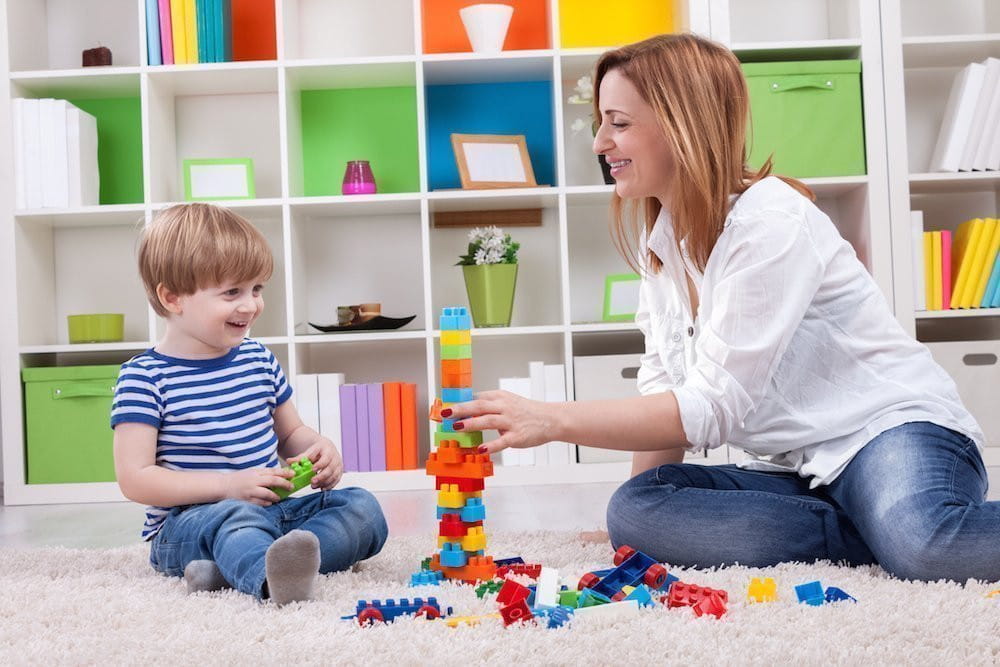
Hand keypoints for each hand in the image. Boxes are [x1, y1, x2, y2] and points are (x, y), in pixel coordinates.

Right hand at [221, 468, 292, 505]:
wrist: (222, 486)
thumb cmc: (239, 479)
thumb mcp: (251, 472)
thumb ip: (263, 474)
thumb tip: (279, 476)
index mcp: (255, 472)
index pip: (273, 471)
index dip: (284, 473)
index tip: (293, 474)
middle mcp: (253, 481)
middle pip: (273, 481)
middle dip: (284, 484)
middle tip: (291, 487)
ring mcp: (250, 491)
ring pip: (267, 494)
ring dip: (275, 496)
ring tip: (279, 497)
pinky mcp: (246, 500)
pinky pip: (259, 503)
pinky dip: (266, 503)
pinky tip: (270, 503)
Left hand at [289, 437, 342, 490]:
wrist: (327, 449)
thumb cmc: (318, 451)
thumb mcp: (309, 452)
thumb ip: (300, 458)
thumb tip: (289, 461)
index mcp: (328, 450)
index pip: (326, 458)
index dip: (320, 465)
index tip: (312, 470)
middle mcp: (336, 458)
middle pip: (330, 469)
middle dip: (321, 477)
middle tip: (312, 482)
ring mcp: (339, 466)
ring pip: (334, 476)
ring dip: (324, 483)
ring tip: (314, 486)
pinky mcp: (339, 472)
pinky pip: (336, 480)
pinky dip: (329, 486)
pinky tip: (322, 488)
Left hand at [441, 390, 558, 454]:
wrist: (551, 419)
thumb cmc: (526, 411)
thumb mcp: (507, 401)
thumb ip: (489, 405)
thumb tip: (466, 411)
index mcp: (500, 397)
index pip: (476, 397)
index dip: (459, 402)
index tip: (444, 407)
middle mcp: (504, 407)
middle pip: (479, 406)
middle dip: (460, 409)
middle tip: (445, 413)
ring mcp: (511, 422)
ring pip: (488, 421)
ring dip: (471, 424)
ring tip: (457, 427)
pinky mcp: (517, 437)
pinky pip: (502, 441)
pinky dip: (491, 445)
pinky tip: (480, 449)